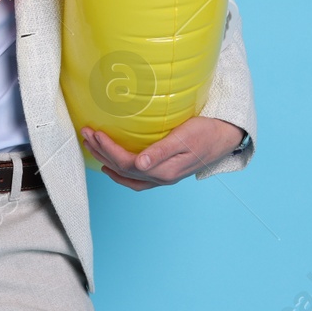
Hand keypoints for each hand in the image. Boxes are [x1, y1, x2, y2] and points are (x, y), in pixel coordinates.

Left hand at [81, 117, 245, 189]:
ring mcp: (162, 178)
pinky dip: (120, 172)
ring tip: (91, 147)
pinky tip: (111, 165)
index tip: (94, 132)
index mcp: (163, 171)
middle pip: (121, 169)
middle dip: (101, 152)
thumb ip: (161, 151)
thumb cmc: (205, 133)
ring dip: (106, 161)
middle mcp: (159, 178)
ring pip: (126, 176)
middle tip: (86, 134)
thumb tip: (139, 164)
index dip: (106, 149)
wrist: (225, 138)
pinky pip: (136, 178)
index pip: (125, 163)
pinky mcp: (164, 172)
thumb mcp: (184, 138)